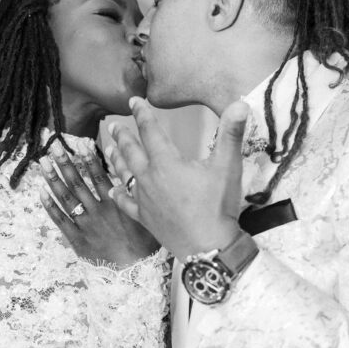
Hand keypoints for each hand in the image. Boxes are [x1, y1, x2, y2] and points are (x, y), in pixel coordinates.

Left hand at [39, 139, 158, 266]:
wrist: (134, 274)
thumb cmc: (144, 246)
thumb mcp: (145, 216)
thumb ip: (135, 197)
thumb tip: (130, 176)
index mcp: (115, 204)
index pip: (99, 175)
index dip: (88, 159)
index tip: (80, 143)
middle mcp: (98, 211)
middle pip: (78, 183)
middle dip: (65, 163)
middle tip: (54, 147)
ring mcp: (85, 225)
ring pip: (66, 199)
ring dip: (54, 180)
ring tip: (43, 164)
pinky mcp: (77, 240)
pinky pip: (60, 221)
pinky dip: (50, 207)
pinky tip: (41, 193)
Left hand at [106, 97, 249, 259]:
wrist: (207, 246)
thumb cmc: (217, 206)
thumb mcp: (228, 166)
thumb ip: (231, 134)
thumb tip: (240, 104)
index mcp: (166, 163)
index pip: (150, 131)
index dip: (142, 114)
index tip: (133, 101)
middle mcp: (149, 178)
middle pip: (131, 152)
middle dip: (122, 136)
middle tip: (113, 125)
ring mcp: (144, 199)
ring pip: (124, 175)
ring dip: (116, 160)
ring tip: (109, 149)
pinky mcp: (144, 218)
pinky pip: (126, 203)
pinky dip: (118, 195)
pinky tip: (112, 191)